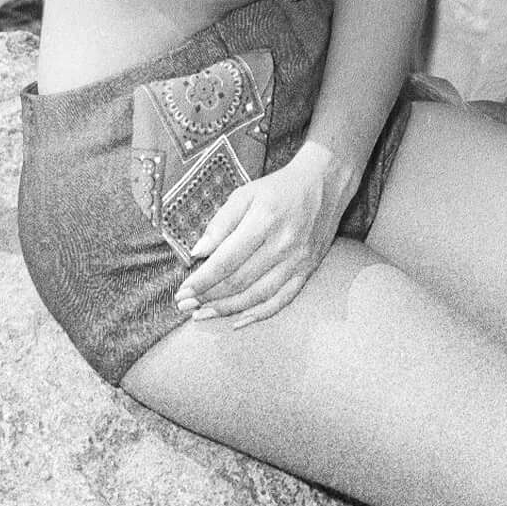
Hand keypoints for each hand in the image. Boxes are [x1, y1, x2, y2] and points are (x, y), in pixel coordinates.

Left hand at [175, 141, 351, 328]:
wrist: (324, 184)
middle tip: (185, 306)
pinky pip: (282, 300)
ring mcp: (297, 261)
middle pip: (239, 282)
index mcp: (264, 222)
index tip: (182, 291)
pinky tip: (238, 321)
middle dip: (207, 297)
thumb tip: (197, 253)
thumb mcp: (245, 194)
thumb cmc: (279, 188)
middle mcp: (283, 245)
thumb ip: (220, 224)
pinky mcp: (307, 270)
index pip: (226, 261)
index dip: (201, 280)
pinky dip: (259, 314)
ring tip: (203, 314)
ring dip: (227, 309)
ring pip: (257, 296)